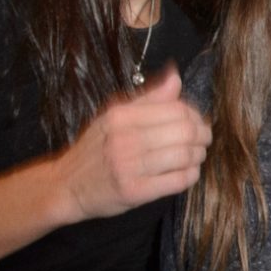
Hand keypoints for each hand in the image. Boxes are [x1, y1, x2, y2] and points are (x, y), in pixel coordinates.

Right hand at [55, 65, 210, 222]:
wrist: (66, 185)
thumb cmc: (94, 150)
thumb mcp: (113, 117)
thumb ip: (148, 99)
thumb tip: (176, 78)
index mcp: (121, 116)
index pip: (175, 108)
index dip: (195, 115)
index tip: (197, 121)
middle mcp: (124, 139)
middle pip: (184, 131)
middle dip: (202, 135)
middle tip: (204, 139)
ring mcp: (129, 167)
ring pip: (184, 156)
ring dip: (198, 156)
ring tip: (197, 156)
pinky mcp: (134, 192)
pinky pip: (177, 181)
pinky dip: (190, 175)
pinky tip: (188, 173)